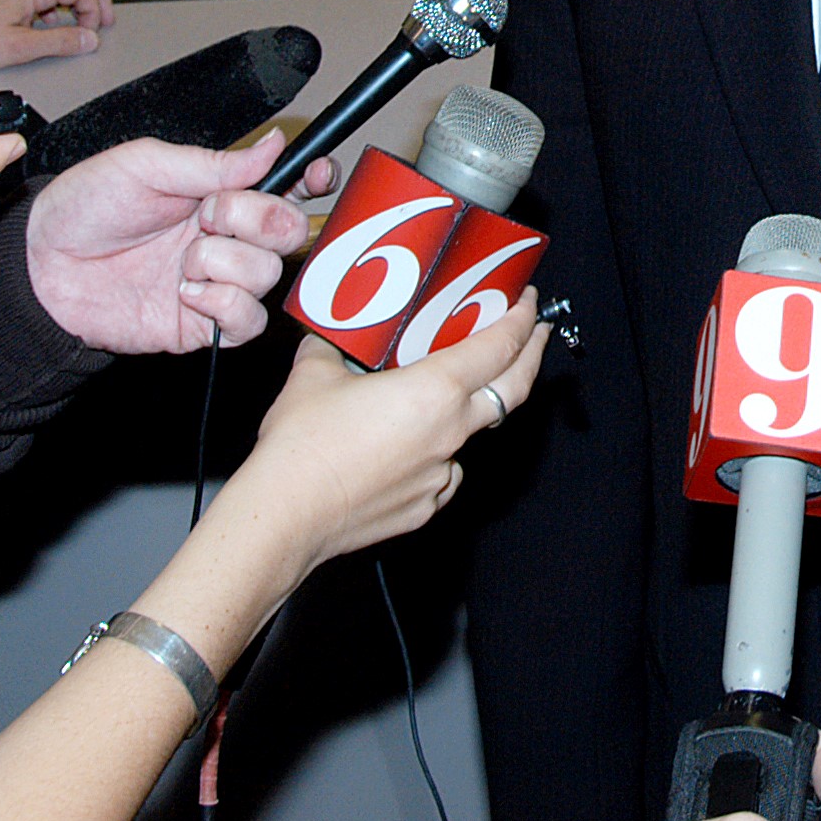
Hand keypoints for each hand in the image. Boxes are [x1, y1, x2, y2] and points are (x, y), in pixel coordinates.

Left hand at [25, 132, 339, 351]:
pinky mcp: (204, 324)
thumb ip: (214, 162)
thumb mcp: (145, 165)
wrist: (41, 267)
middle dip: (259, 220)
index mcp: (218, 193)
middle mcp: (226, 237)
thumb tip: (273, 144)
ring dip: (227, 261)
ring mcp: (217, 281)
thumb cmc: (82, 208)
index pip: (287, 186)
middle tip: (210, 215)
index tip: (313, 176)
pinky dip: (224, 303)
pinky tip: (186, 291)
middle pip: (290, 231)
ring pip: (270, 274)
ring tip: (184, 258)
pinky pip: (248, 320)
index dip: (311, 181)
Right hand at [227, 294, 550, 577]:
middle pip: (513, 389)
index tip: (527, 304)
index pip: (499, 347)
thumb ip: (333, 347)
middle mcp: (449, 433)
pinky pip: (444, 471)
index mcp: (434, 392)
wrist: (284, 516)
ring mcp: (441, 473)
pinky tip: (409, 446)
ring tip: (443, 394)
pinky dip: (437, 454)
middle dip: (531, 355)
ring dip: (469, 410)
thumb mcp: (314, 373)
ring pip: (471, 433)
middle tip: (535, 333)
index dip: (521, 320)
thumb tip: (331, 337)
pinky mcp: (425, 504)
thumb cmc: (302, 449)